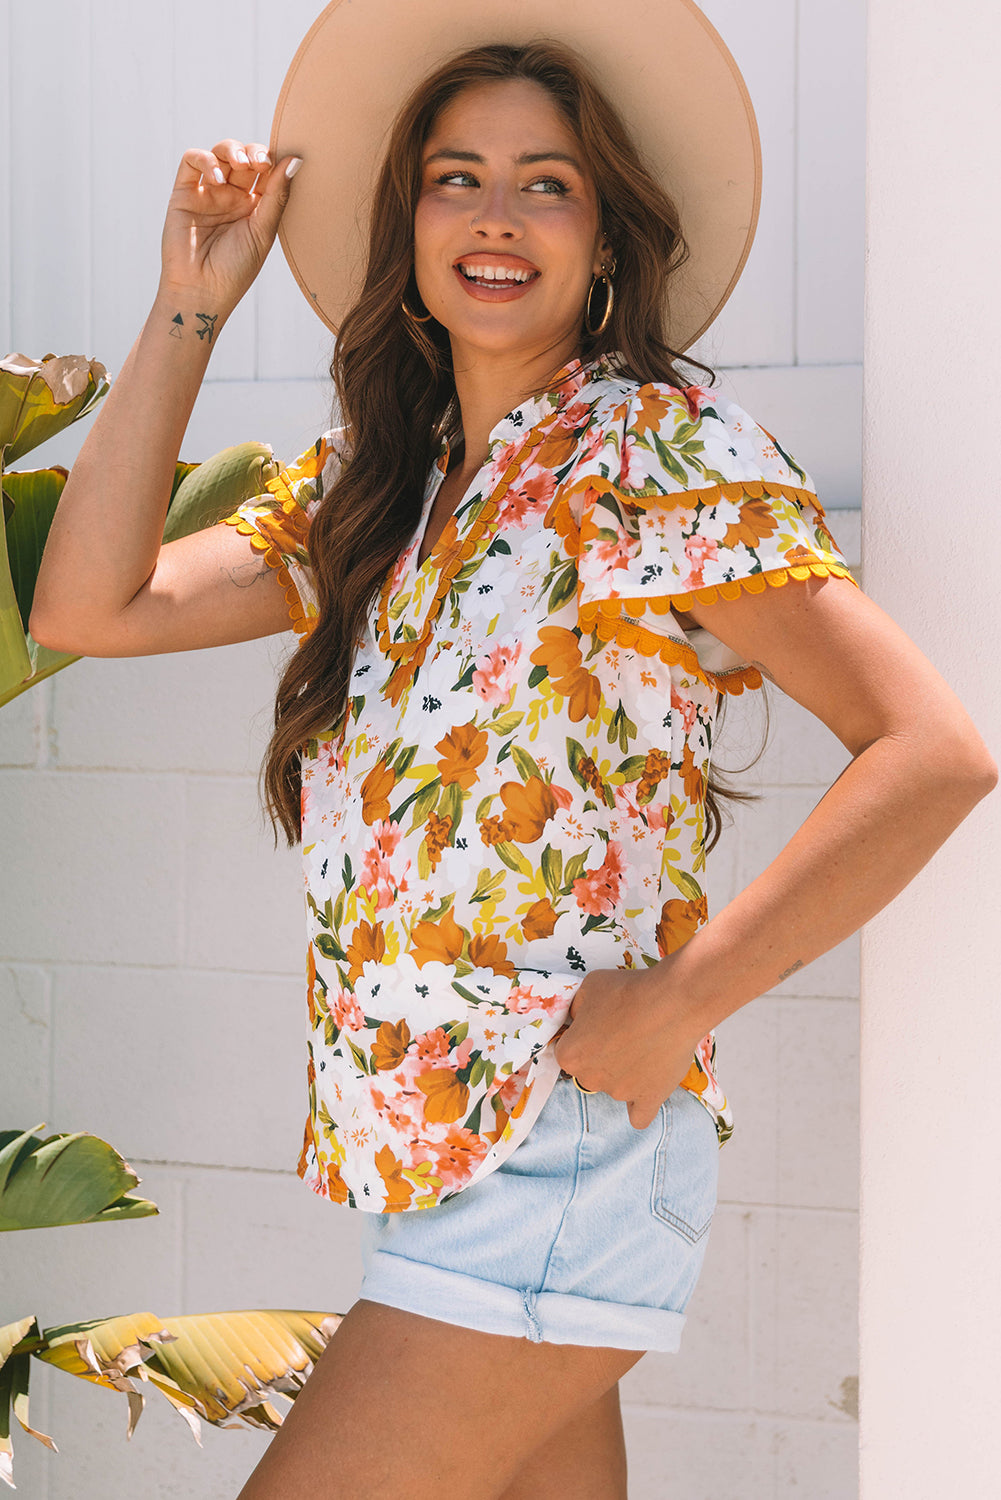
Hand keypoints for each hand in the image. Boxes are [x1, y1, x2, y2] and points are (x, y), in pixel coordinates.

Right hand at [159, 139, 300, 312]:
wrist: (202, 292)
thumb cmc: (235, 270)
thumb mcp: (263, 232)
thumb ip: (277, 196)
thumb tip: (296, 160)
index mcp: (255, 207)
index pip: (266, 172)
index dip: (273, 160)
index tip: (280, 163)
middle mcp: (232, 197)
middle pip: (244, 157)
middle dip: (254, 153)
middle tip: (260, 164)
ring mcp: (208, 193)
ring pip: (219, 153)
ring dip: (232, 150)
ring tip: (241, 165)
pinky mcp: (184, 193)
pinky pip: (191, 161)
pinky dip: (205, 160)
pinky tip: (217, 178)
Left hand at [552, 962, 706, 1130]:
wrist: (673, 1001)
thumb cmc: (628, 991)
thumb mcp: (587, 987)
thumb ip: (575, 1009)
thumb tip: (578, 1019)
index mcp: (570, 1054)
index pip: (568, 1050)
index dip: (583, 1035)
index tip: (599, 1023)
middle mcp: (590, 1079)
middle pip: (590, 1071)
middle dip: (602, 1055)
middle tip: (623, 1032)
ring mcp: (620, 1092)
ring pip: (614, 1087)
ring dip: (624, 1072)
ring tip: (645, 1045)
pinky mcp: (649, 1099)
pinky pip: (638, 1116)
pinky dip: (640, 1105)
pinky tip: (644, 1089)